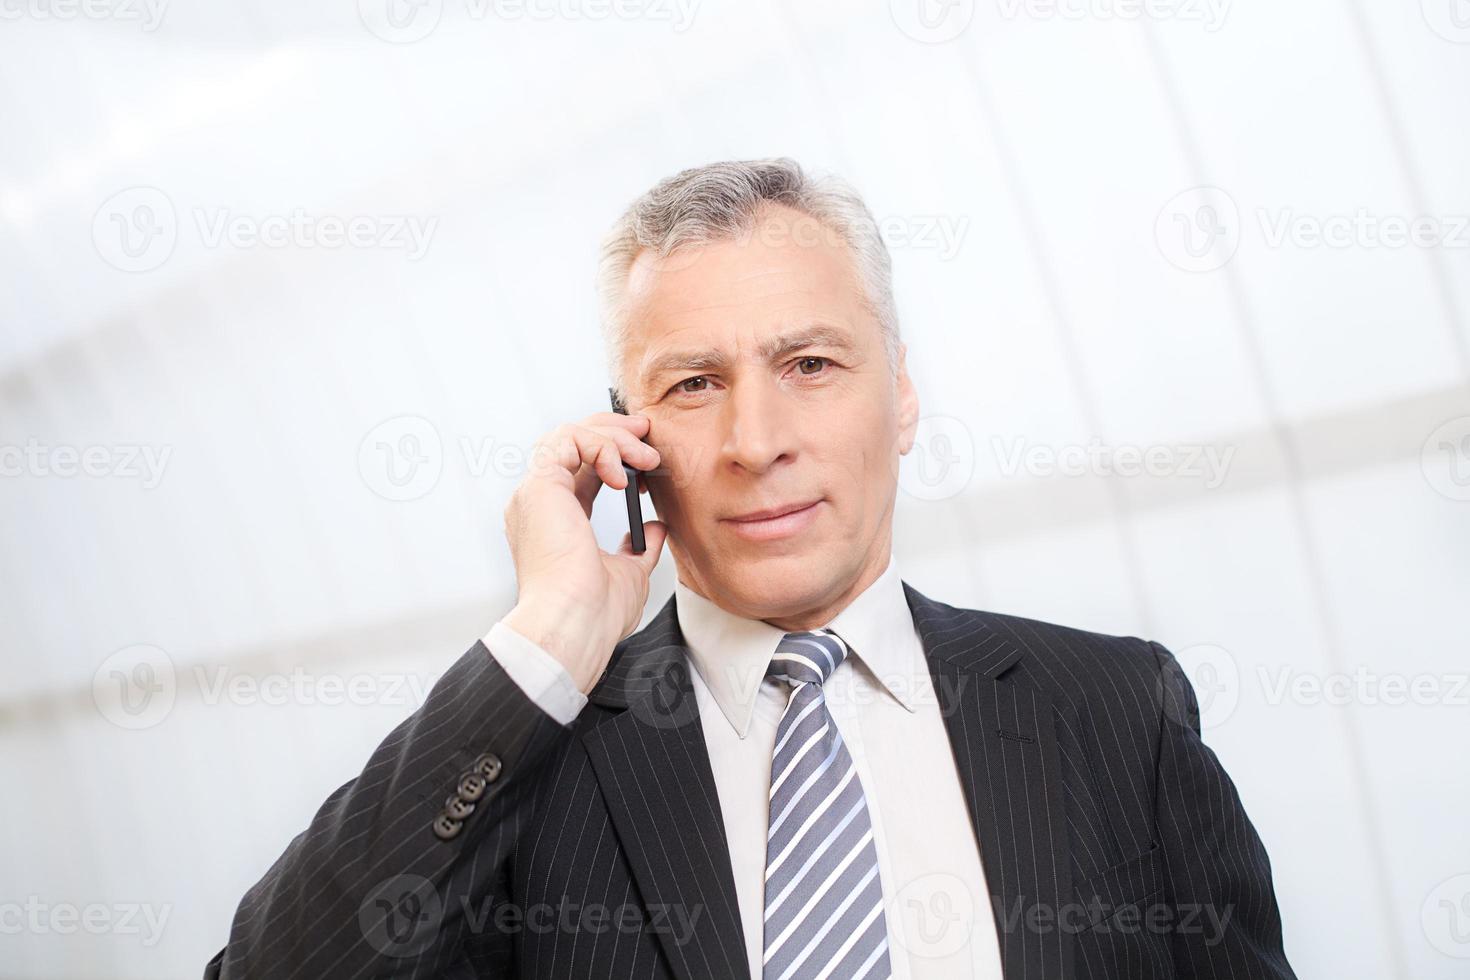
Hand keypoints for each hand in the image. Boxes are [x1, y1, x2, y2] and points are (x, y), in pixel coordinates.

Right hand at [501, 411, 667, 692]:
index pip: (581, 471)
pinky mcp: (540, 486)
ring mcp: (535, 493)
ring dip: (613, 437)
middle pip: (570, 444)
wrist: (576, 625)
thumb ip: (639, 548)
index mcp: (555, 523)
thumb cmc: (594, 614)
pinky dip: (602, 446)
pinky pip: (569, 439)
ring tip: (646, 458)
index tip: (649, 458)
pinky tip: (623, 474)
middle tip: (647, 434)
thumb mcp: (628, 573)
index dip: (614, 456)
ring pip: (569, 434)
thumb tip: (654, 530)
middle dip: (613, 432)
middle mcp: (540, 504)